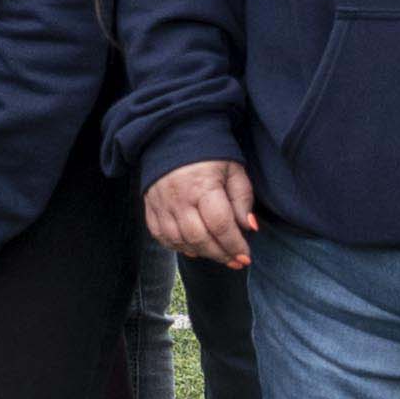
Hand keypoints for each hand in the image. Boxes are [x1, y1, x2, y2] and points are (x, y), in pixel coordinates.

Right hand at [144, 159, 258, 268]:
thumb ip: (243, 199)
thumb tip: (249, 228)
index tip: (245, 257)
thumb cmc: (209, 155)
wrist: (173, 137)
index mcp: (203, 185)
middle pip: (199, 238)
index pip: (220, 225)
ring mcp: (161, 204)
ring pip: (179, 241)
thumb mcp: (233, 170)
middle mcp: (179, 198)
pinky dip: (177, 247)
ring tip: (217, 254)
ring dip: (201, 253)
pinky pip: (161, 236)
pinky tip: (193, 248)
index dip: (234, 245)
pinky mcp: (150, 207)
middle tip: (235, 261)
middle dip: (220, 254)